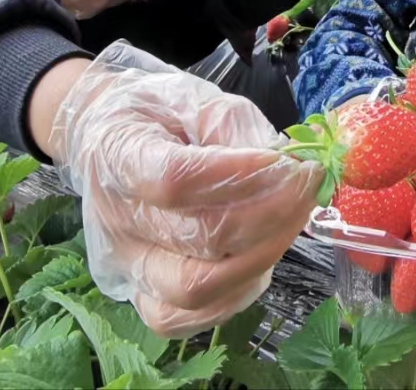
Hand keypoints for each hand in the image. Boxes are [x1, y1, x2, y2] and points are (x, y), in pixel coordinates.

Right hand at [36, 43, 322, 336]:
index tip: (286, 162)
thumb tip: (284, 166)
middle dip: (272, 214)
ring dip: (261, 256)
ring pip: (196, 287)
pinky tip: (263, 254)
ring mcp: (125, 262)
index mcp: (118, 153)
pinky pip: (190, 317)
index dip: (241, 176)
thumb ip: (237, 128)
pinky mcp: (141, 293)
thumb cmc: (160, 114)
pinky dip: (238, 292)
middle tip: (308, 185)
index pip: (176, 179)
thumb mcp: (197, 97)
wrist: (107, 139)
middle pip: (198, 237)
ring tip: (292, 219)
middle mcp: (115, 216)